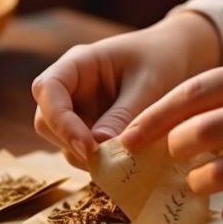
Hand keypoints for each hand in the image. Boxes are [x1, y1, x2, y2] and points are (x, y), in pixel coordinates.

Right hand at [32, 12, 220, 167]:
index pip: (47, 90)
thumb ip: (124, 114)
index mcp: (78, 64)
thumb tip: (98, 146)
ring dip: (84, 157)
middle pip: (46, 121)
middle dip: (70, 143)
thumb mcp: (149, 84)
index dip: (61, 121)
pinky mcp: (88, 131)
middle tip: (105, 161)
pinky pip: (81, 152)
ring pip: (61, 142)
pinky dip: (97, 162)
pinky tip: (123, 162)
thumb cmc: (163, 61)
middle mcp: (70, 89)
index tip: (88, 147)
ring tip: (120, 162)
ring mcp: (77, 111)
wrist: (176, 62)